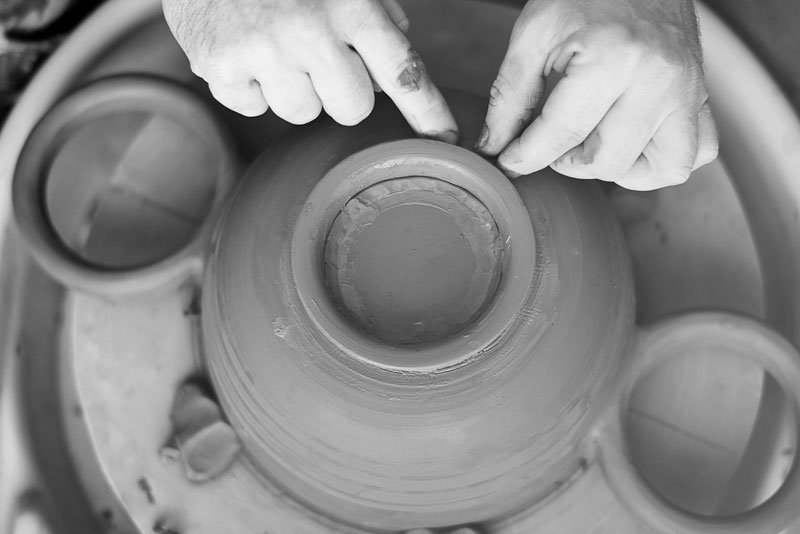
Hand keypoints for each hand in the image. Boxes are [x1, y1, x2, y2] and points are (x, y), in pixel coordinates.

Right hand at [162, 0, 457, 141]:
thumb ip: (374, 12)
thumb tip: (396, 62)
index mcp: (348, 3)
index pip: (402, 69)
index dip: (427, 109)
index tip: (446, 137)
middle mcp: (308, 29)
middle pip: (353, 109)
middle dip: (343, 92)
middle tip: (319, 59)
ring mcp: (262, 51)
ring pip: (303, 114)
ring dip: (295, 90)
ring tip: (274, 47)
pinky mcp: (221, 67)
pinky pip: (255, 108)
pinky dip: (251, 87)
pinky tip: (245, 51)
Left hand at [476, 0, 717, 189]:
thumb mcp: (535, 33)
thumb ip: (510, 95)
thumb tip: (494, 147)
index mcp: (612, 57)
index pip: (560, 135)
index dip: (525, 157)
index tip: (510, 161)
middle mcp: (658, 79)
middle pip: (607, 161)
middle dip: (568, 162)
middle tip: (552, 140)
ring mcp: (687, 89)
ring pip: (663, 168)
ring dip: (620, 167)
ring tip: (593, 142)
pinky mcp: (702, 94)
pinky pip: (698, 151)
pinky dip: (665, 160)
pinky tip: (633, 141)